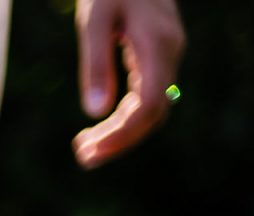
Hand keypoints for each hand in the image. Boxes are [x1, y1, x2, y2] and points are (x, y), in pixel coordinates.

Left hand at [73, 0, 185, 167]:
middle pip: (154, 114)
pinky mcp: (159, 54)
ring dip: (122, 133)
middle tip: (83, 157)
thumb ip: (95, 65)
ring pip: (153, 108)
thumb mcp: (94, 21)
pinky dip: (125, 116)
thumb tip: (94, 112)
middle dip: (120, 141)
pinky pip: (148, 95)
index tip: (91, 151)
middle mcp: (170, 53)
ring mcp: (169, 54)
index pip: (149, 106)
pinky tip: (100, 126)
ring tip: (85, 148)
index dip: (123, 135)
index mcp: (157, 46)